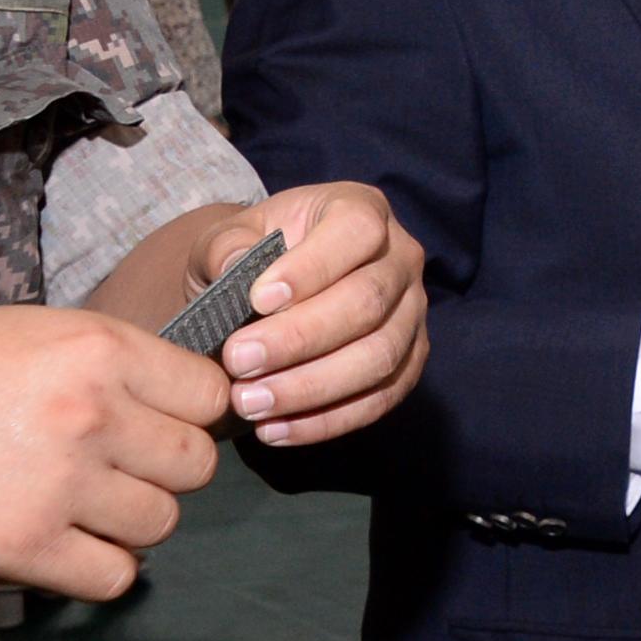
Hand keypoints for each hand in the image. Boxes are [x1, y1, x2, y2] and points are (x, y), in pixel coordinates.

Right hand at [0, 307, 226, 598]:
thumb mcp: (36, 336)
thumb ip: (112, 367)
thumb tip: (177, 402)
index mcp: (100, 349)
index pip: (210, 395)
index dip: (191, 417)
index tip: (164, 427)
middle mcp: (93, 412)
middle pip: (196, 464)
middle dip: (166, 474)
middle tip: (120, 474)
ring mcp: (60, 482)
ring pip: (161, 523)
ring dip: (130, 524)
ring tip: (82, 510)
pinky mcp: (21, 546)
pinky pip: (114, 576)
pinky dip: (98, 569)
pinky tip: (65, 548)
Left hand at [198, 183, 428, 446]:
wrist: (272, 289)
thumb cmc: (254, 257)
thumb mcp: (230, 238)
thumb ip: (227, 246)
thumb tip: (236, 266)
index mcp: (363, 210)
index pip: (357, 232)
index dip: (313, 268)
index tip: (257, 301)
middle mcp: (402, 257)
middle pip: (368, 301)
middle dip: (300, 339)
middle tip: (237, 363)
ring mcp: (413, 312)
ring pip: (380, 355)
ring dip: (312, 387)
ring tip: (249, 403)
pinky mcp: (409, 361)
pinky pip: (383, 398)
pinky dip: (328, 421)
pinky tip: (275, 430)